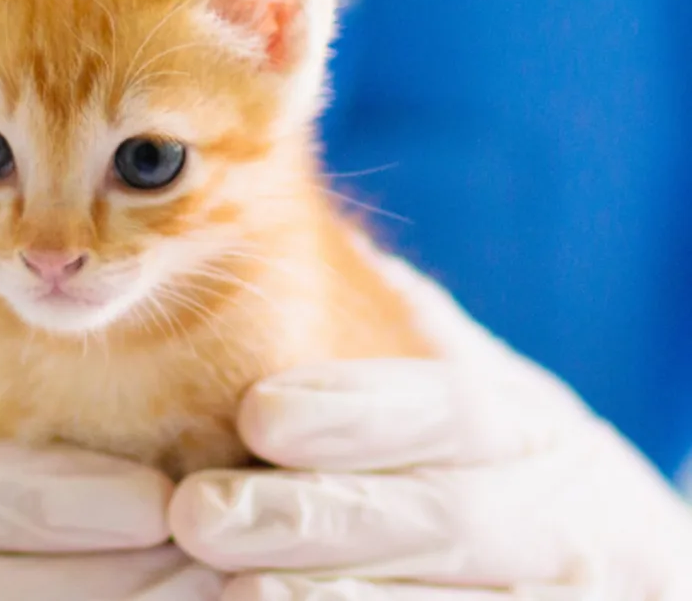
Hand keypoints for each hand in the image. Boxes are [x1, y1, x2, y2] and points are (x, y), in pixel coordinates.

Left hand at [172, 253, 691, 598]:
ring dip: (329, 592)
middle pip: (438, 516)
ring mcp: (549, 594)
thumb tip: (265, 236)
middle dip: (313, 515)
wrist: (603, 571)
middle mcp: (556, 515)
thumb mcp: (457, 394)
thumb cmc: (484, 469)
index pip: (452, 410)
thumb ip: (380, 331)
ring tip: (230, 582)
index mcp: (530, 428)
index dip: (358, 412)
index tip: (258, 411)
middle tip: (197, 511)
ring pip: (441, 599)